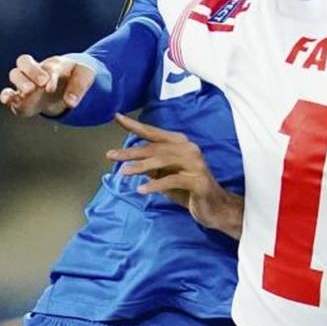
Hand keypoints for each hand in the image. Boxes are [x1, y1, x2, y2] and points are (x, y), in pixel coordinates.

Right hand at [0, 54, 95, 117]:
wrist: (67, 85)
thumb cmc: (76, 77)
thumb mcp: (85, 76)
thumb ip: (79, 87)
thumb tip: (70, 102)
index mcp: (53, 64)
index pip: (48, 67)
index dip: (48, 76)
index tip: (50, 87)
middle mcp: (36, 71)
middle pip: (24, 62)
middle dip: (31, 72)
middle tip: (41, 84)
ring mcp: (26, 83)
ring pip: (15, 75)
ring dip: (20, 82)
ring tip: (28, 91)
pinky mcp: (20, 98)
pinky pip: (9, 94)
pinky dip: (6, 96)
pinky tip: (7, 100)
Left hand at [107, 113, 243, 238]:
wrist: (215, 207)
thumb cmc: (188, 190)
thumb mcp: (165, 176)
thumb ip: (152, 167)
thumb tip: (130, 161)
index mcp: (181, 144)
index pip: (154, 133)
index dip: (135, 125)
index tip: (117, 117)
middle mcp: (189, 149)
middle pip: (155, 147)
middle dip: (132, 152)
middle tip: (111, 155)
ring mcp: (195, 164)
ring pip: (163, 161)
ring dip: (141, 166)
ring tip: (124, 172)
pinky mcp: (198, 181)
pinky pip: (172, 180)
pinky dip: (155, 185)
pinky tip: (141, 189)